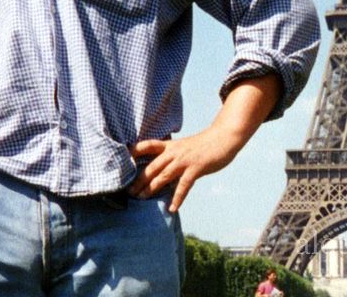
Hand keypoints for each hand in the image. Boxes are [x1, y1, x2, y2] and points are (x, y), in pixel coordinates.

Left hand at [128, 126, 242, 211]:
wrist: (224, 138)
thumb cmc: (205, 144)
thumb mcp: (185, 147)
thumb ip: (174, 157)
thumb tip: (163, 172)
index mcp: (171, 145)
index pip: (147, 145)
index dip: (133, 152)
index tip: (122, 161)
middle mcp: (174, 152)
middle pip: (151, 167)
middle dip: (138, 180)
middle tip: (128, 192)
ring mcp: (184, 160)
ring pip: (163, 176)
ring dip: (151, 188)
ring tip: (141, 199)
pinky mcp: (196, 168)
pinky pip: (183, 185)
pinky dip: (177, 198)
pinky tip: (172, 208)